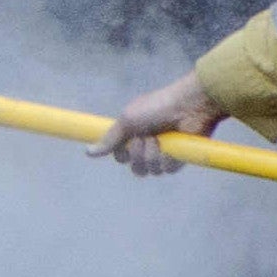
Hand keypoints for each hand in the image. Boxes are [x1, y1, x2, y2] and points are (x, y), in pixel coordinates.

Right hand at [101, 71, 219, 175]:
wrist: (189, 106)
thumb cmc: (157, 107)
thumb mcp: (127, 120)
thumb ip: (110, 139)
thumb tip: (87, 152)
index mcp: (133, 134)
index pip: (120, 156)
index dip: (122, 153)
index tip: (128, 142)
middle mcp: (147, 145)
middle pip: (134, 167)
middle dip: (138, 155)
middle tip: (146, 139)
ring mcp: (163, 154)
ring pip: (150, 170)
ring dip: (153, 156)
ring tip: (161, 139)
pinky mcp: (179, 159)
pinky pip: (167, 170)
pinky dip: (168, 158)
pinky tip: (174, 146)